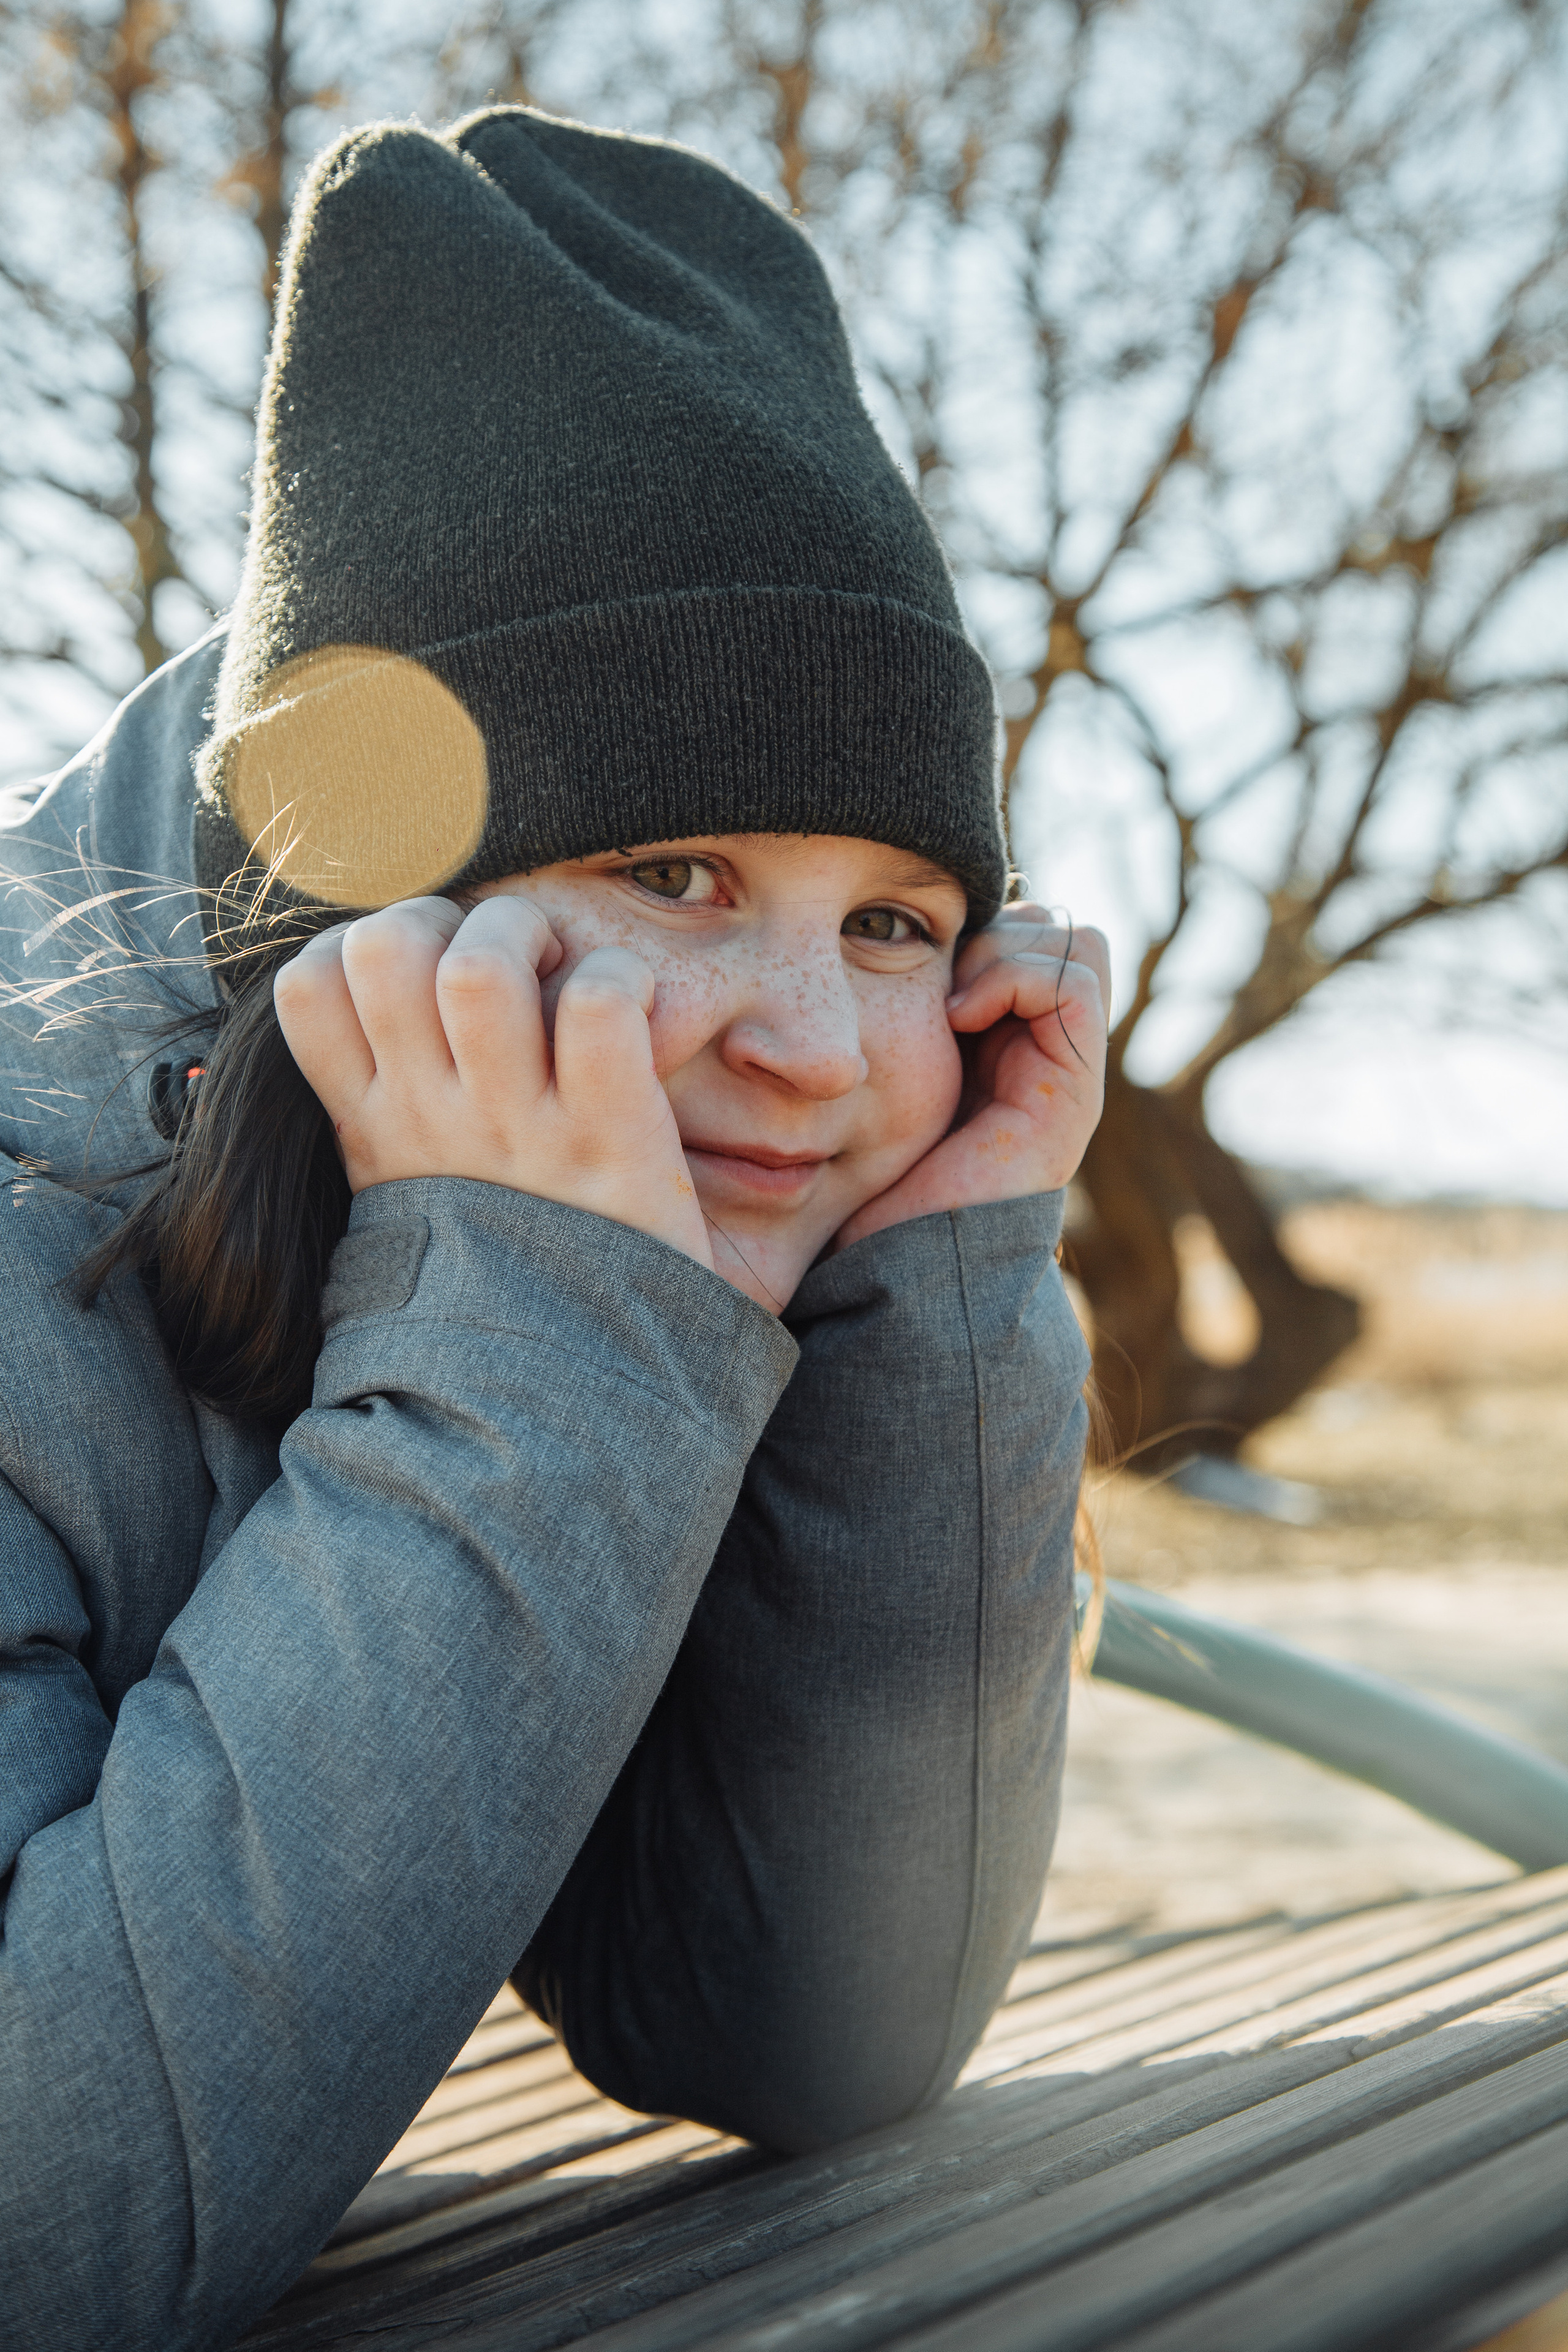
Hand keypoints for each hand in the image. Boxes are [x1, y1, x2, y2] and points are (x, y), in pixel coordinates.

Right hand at [273, 896, 712, 1268]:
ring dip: (527, 936)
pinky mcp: (608, 1140)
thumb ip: (392, 1112)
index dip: (359, 943)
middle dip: (443, 917)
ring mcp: (517, 1129)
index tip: (418, 973)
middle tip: (500, 961)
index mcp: (379, 1130)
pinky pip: (598, 1002)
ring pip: (479, 963)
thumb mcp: (412, 1200)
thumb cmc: (506, 1281)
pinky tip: (638, 1016)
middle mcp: (435, 1119)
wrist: (563, 1405)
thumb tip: (389, 1015)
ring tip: (560, 973)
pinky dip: (623, 981)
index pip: (308, 986)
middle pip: (383, 948)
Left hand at [835, 905, 1108, 1248]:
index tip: (924, 965)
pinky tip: (959, 1016)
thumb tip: (887, 944)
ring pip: (1075, 943)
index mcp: (1008, 1046)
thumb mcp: (882, 1081)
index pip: (1029, 931)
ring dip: (1006, 949)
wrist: (899, 1265)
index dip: (983, 924)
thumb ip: (903, 1020)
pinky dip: (1014, 977)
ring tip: (949, 1003)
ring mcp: (1068, 1073)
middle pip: (1061, 929)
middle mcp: (1048, 1054)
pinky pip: (1073, 983)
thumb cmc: (874, 1185)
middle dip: (1001, 928)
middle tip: (943, 978)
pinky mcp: (1073, 1094)